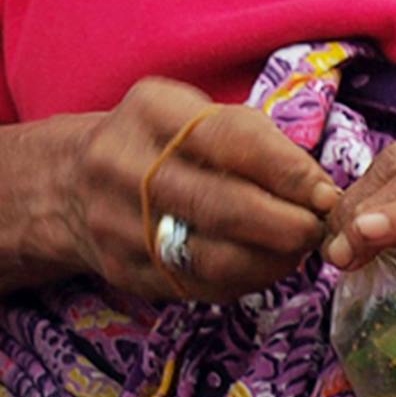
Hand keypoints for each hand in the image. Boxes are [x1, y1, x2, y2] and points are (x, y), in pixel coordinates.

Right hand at [61, 78, 337, 303]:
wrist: (69, 184)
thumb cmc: (157, 143)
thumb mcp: (194, 116)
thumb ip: (256, 142)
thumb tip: (320, 191)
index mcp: (150, 112)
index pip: (232, 142)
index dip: (288, 173)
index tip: (326, 194)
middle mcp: (124, 165)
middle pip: (220, 205)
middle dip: (285, 225)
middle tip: (318, 232)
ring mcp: (117, 223)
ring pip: (210, 257)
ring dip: (269, 262)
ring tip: (297, 253)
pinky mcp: (123, 269)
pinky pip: (195, 285)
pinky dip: (242, 281)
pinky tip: (262, 267)